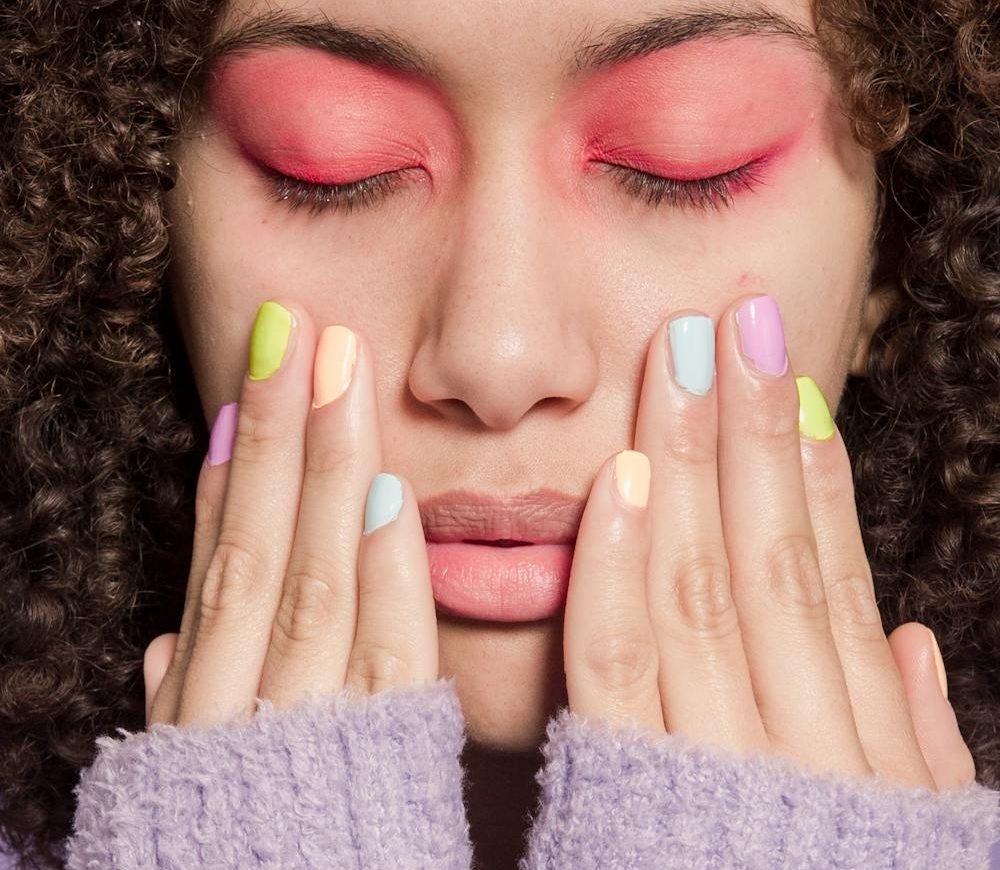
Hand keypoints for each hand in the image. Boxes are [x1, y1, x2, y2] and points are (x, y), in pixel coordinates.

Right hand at [143, 300, 437, 727]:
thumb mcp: (189, 786)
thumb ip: (184, 709)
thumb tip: (163, 645)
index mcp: (202, 719)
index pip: (215, 573)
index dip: (228, 476)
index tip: (243, 394)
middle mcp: (243, 716)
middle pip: (257, 552)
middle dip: (274, 434)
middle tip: (291, 328)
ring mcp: (309, 737)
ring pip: (314, 583)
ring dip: (326, 470)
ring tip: (338, 369)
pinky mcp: (383, 768)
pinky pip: (389, 661)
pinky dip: (388, 575)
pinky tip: (394, 491)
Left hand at [562, 294, 976, 791]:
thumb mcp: (900, 849)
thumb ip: (909, 750)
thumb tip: (916, 645)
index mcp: (859, 751)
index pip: (834, 579)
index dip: (815, 475)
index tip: (795, 385)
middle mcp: (802, 742)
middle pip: (772, 553)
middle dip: (755, 429)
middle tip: (738, 321)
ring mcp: (722, 765)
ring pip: (706, 582)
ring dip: (693, 461)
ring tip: (684, 359)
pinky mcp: (634, 794)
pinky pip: (624, 664)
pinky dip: (623, 567)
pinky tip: (621, 478)